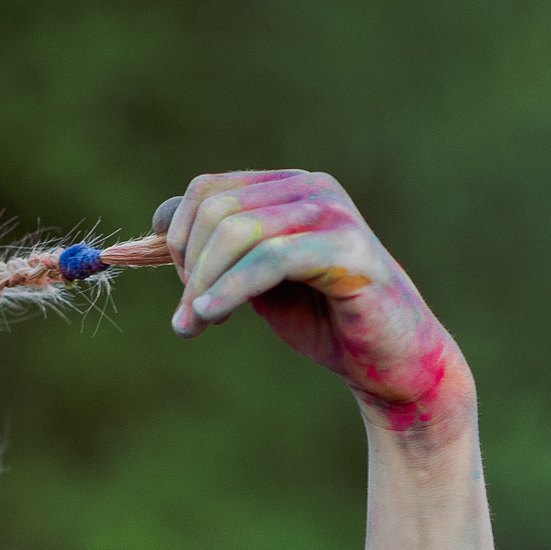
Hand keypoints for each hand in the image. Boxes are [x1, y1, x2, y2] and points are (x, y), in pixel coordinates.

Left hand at [158, 170, 472, 430]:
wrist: (390, 361)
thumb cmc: (323, 319)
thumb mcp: (256, 279)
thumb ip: (218, 250)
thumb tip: (160, 218)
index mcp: (290, 188)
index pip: (208, 190)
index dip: (179, 238)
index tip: (183, 288)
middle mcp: (313, 189)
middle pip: (218, 209)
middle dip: (189, 267)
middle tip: (187, 317)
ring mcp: (334, 215)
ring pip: (239, 232)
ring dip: (203, 284)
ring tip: (195, 325)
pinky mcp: (349, 250)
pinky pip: (271, 259)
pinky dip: (229, 289)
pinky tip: (210, 316)